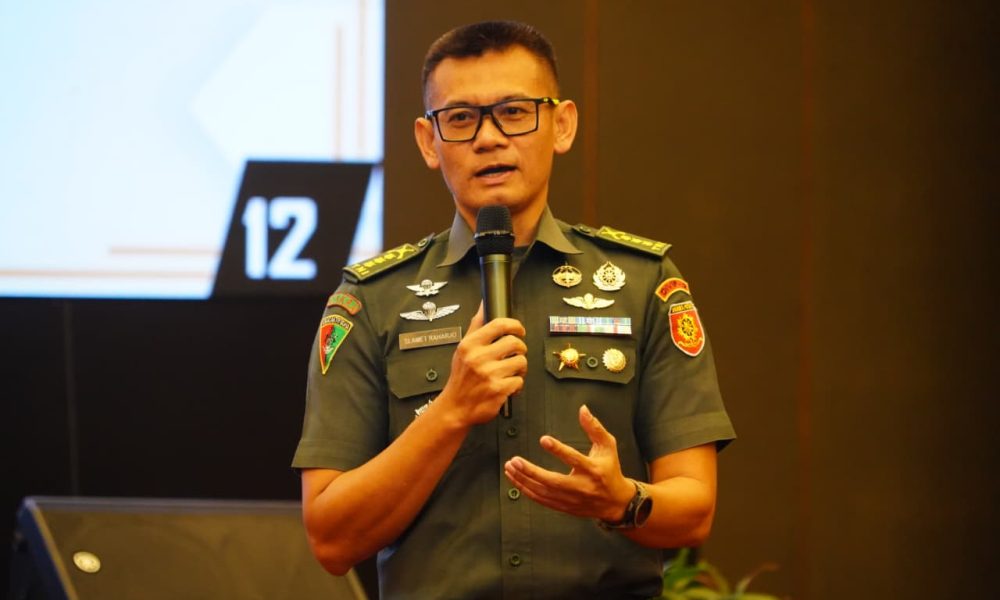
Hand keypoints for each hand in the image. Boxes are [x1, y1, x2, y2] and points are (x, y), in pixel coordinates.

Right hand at [436, 303, 526, 426]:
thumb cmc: (461, 378)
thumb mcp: (463, 349)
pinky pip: (519, 381)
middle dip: (520, 349)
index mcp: (470, 345)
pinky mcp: (499, 390)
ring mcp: (489, 374)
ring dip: (519, 368)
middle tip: (516, 354)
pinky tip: (506, 386)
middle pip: (515, 342)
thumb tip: (483, 305)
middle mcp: (479, 358)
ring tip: (509, 372)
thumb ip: (476, 326)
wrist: (455, 408)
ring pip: (521, 362)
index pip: (499, 324)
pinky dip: (516, 385)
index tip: (519, 330)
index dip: (515, 325)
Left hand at [504, 405, 635, 521]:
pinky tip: (516, 480)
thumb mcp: (607, 446)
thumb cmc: (610, 470)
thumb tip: (583, 409)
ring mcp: (571, 499)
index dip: (558, 450)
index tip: (543, 440)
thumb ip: (594, 427)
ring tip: (510, 467)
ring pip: (543, 492)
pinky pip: (541, 500)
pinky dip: (527, 491)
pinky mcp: (564, 506)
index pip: (574, 459)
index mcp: (592, 469)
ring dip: (524, 480)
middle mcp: (581, 486)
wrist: (615, 502)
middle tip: (515, 461)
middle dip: (531, 471)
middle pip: (553, 481)